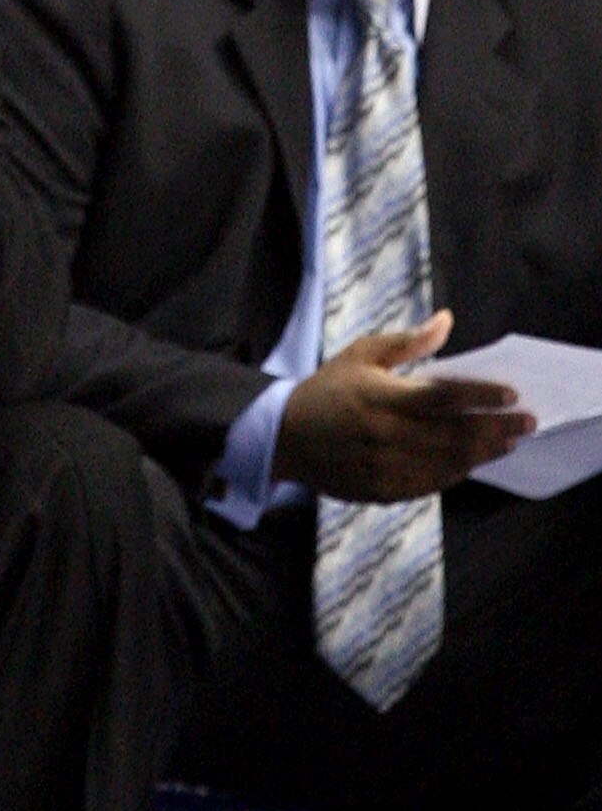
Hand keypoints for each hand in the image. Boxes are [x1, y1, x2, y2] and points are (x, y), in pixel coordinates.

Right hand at [274, 311, 531, 500]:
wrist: (284, 437)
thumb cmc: (326, 390)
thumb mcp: (360, 354)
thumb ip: (407, 341)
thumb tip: (447, 321)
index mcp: (381, 397)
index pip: (444, 397)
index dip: (482, 397)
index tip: (512, 394)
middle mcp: (386, 434)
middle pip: (455, 435)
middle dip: (496, 428)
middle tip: (527, 422)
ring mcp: (384, 466)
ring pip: (448, 463)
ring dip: (483, 452)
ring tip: (507, 442)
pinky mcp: (382, 489)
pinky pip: (430, 484)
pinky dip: (456, 471)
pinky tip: (471, 460)